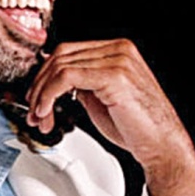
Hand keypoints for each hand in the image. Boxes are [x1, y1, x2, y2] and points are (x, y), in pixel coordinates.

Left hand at [26, 39, 194, 195]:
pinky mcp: (113, 76)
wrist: (161, 146)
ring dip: (41, 96)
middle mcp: (119, 50)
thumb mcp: (100, 98)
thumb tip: (52, 82)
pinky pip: (66, 77)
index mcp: (117, 50)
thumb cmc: (136, 128)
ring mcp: (118, 60)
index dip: (44, 75)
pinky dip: (48, 95)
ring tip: (40, 118)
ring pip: (59, 67)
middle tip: (33, 111)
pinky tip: (46, 112)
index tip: (34, 99)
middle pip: (59, 56)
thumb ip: (81, 83)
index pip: (66, 52)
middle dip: (38, 86)